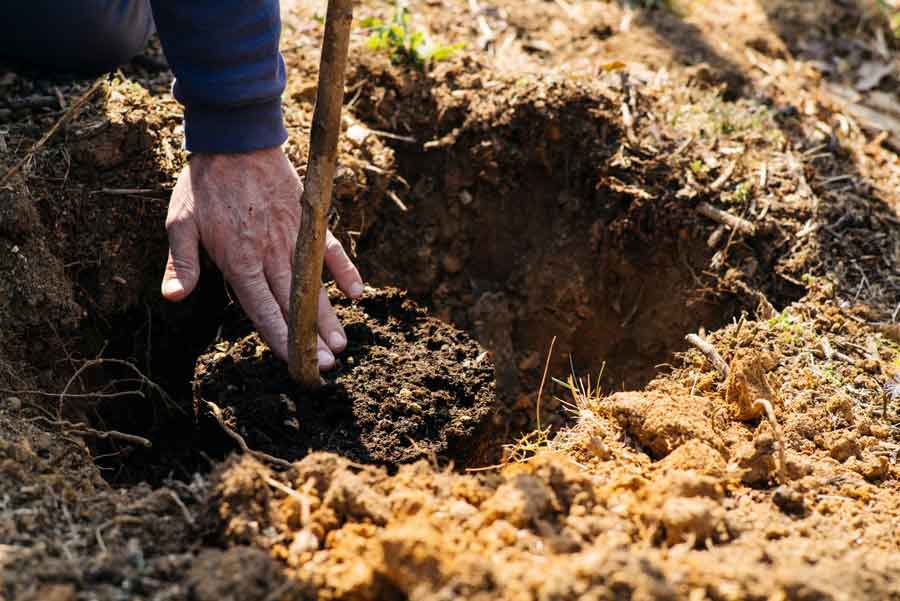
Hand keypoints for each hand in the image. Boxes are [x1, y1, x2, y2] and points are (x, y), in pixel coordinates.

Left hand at [160, 147, 362, 369]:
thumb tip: (173, 297)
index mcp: (239, 260)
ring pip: (313, 285)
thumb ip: (182, 263)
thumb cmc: (205, 185)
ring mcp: (294, 238)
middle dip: (309, 339)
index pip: (261, 309)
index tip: (294, 362)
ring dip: (328, 317)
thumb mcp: (181, 222)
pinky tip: (356, 293)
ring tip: (342, 345)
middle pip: (292, 305)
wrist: (236, 140)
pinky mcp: (309, 221)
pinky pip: (331, 250)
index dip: (279, 338)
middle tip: (325, 367)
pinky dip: (345, 270)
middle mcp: (270, 254)